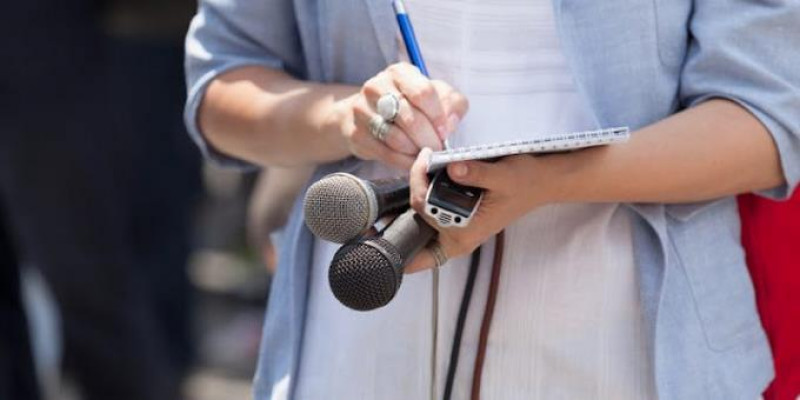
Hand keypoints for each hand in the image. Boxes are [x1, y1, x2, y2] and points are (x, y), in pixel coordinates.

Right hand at [329, 63, 468, 168]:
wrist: (368, 114)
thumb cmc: (410, 104)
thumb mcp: (436, 95)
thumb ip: (452, 103)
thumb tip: (450, 122)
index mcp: (400, 73)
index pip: (423, 93)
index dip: (438, 116)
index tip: (444, 132)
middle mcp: (377, 87)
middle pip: (410, 118)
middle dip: (429, 139)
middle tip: (437, 149)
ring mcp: (362, 110)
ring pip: (396, 139)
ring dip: (416, 151)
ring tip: (424, 154)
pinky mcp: (356, 134)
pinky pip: (385, 154)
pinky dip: (403, 161)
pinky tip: (411, 160)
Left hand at [405, 149, 557, 272]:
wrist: (541, 183)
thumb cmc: (524, 182)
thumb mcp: (503, 175)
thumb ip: (477, 174)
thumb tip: (453, 168)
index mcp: (463, 235)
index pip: (423, 211)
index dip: (417, 186)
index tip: (425, 161)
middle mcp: (456, 239)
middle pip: (416, 215)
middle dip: (415, 186)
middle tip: (426, 158)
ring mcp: (455, 232)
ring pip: (419, 217)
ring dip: (419, 191)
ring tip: (427, 163)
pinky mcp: (456, 221)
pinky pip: (430, 214)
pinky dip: (426, 195)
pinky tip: (431, 174)